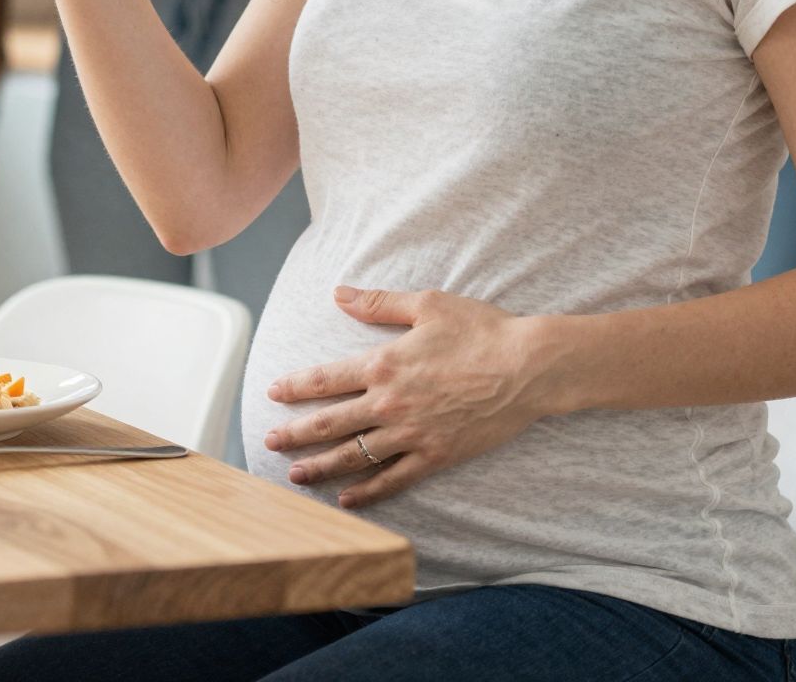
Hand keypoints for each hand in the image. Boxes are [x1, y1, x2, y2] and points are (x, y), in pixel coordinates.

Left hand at [262, 286, 547, 509]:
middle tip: (268, 441)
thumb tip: (338, 294)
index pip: (325, 379)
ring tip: (295, 475)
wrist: (527, 367)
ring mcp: (411, 434)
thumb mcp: (427, 304)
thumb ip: (378, 303)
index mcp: (384, 364)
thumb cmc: (480, 329)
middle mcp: (389, 403)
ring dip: (320, 467)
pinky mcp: (435, 455)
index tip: (272, 393)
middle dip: (294, 433)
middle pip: (329, 423)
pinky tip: (347, 500)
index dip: (294, 387)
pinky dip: (367, 492)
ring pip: (354, 456)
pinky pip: (393, 479)